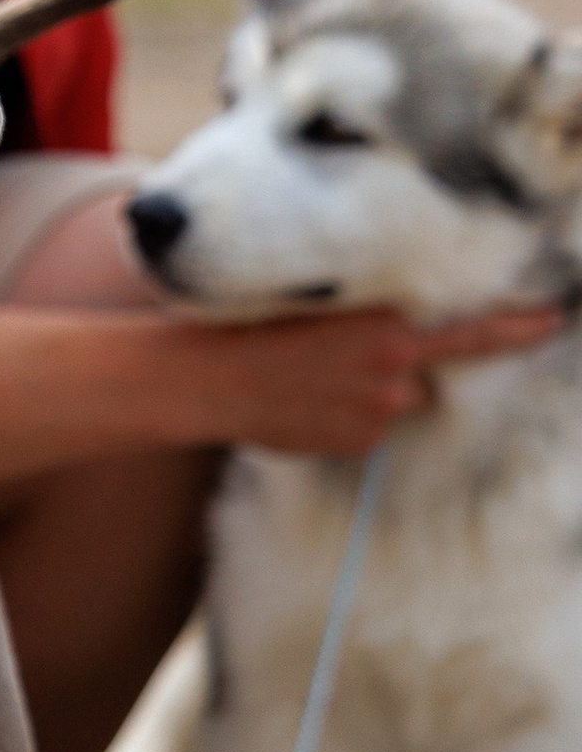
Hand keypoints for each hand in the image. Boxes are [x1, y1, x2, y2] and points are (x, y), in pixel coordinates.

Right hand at [186, 303, 565, 458]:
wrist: (204, 379)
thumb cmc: (250, 330)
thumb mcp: (316, 308)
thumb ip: (369, 325)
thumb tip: (399, 341)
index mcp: (387, 328)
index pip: (471, 332)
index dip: (518, 328)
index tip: (552, 319)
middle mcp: (393, 372)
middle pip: (421, 372)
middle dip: (392, 368)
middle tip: (332, 359)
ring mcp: (376, 413)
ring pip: (391, 401)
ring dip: (363, 395)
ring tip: (304, 381)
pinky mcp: (356, 444)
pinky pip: (365, 430)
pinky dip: (341, 420)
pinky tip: (300, 405)